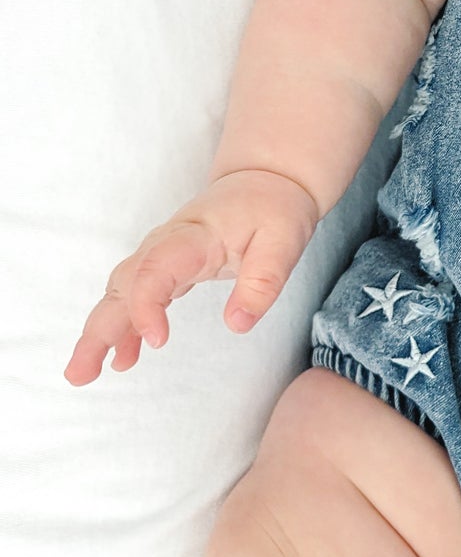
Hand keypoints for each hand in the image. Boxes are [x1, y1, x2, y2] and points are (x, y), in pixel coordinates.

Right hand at [63, 169, 319, 385]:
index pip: (156, 270)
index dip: (146, 306)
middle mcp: (166, 244)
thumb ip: (262, 283)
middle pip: (123, 285)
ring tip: (84, 374)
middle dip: (99, 329)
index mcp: (194, 236)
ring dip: (99, 332)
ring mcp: (160, 254)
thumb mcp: (284, 243)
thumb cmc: (273, 210)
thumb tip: (237, 325)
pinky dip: (123, 327)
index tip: (157, 342)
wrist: (263, 182)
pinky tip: (121, 358)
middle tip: (81, 373)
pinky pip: (133, 296)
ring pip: (119, 293)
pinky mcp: (162, 266)